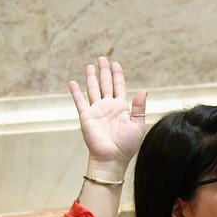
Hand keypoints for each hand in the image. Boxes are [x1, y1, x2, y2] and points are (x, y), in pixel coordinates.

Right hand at [69, 56, 147, 180]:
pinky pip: (80, 101)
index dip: (117, 75)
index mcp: (121, 108)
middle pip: (106, 84)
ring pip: (93, 89)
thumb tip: (144, 90)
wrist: (112, 158)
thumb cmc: (126, 145)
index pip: (119, 87)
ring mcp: (96, 111)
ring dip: (91, 77)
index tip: (116, 64)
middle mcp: (108, 107)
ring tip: (89, 66)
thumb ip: (139, 107)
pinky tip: (73, 82)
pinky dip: (76, 92)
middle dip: (104, 71)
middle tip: (102, 58)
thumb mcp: (138, 124)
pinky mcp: (86, 116)